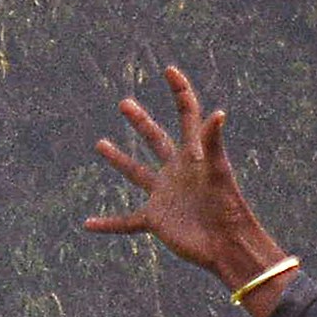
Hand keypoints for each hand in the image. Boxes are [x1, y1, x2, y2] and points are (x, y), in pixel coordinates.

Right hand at [86, 67, 292, 313]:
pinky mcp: (156, 220)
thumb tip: (218, 113)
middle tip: (124, 104)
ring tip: (100, 144)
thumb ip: (214, 143)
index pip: (187, 116)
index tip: (169, 71)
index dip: (180, 92)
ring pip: (137, 173)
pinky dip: (108, 224)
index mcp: (193, 155)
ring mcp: (164, 195)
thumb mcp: (219, 172)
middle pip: (156, 139)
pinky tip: (88, 224)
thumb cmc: (228, 208)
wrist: (227, 245)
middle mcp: (177, 171)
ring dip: (119, 159)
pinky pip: (126, 222)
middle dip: (140, 121)